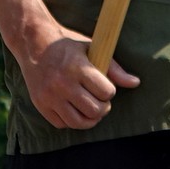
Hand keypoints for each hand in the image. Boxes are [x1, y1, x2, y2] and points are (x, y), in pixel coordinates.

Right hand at [19, 25, 139, 129]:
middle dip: (103, 108)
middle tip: (102, 101)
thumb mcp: (93, 49)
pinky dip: (71, 121)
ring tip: (92, 109)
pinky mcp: (40, 105)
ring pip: (77, 122)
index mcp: (78, 68)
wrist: (34, 44)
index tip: (106, 87)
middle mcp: (63, 84)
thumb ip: (114, 68)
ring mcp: (49, 96)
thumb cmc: (68, 46)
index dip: (110, 92)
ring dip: (90, 119)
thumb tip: (136, 83)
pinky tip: (75, 110)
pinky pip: (61, 124)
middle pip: (94, 110)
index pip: (106, 92)